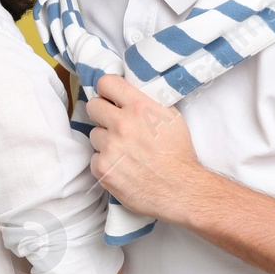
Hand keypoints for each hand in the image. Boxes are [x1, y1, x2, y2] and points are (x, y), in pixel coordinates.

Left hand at [86, 74, 208, 221]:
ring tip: (124, 152)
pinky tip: (122, 167)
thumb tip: (129, 96)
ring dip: (105, 141)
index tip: (111, 98)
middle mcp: (122, 124)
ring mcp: (110, 147)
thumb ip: (147, 104)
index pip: (106, 83)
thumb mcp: (171, 118)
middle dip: (102, 114)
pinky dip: (105, 162)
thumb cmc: (179, 155)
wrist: (181, 190)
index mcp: (139, 107)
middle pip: (93, 106)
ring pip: (94, 134)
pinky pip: (94, 158)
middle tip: (114, 125)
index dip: (107, 91)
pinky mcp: (102, 168)